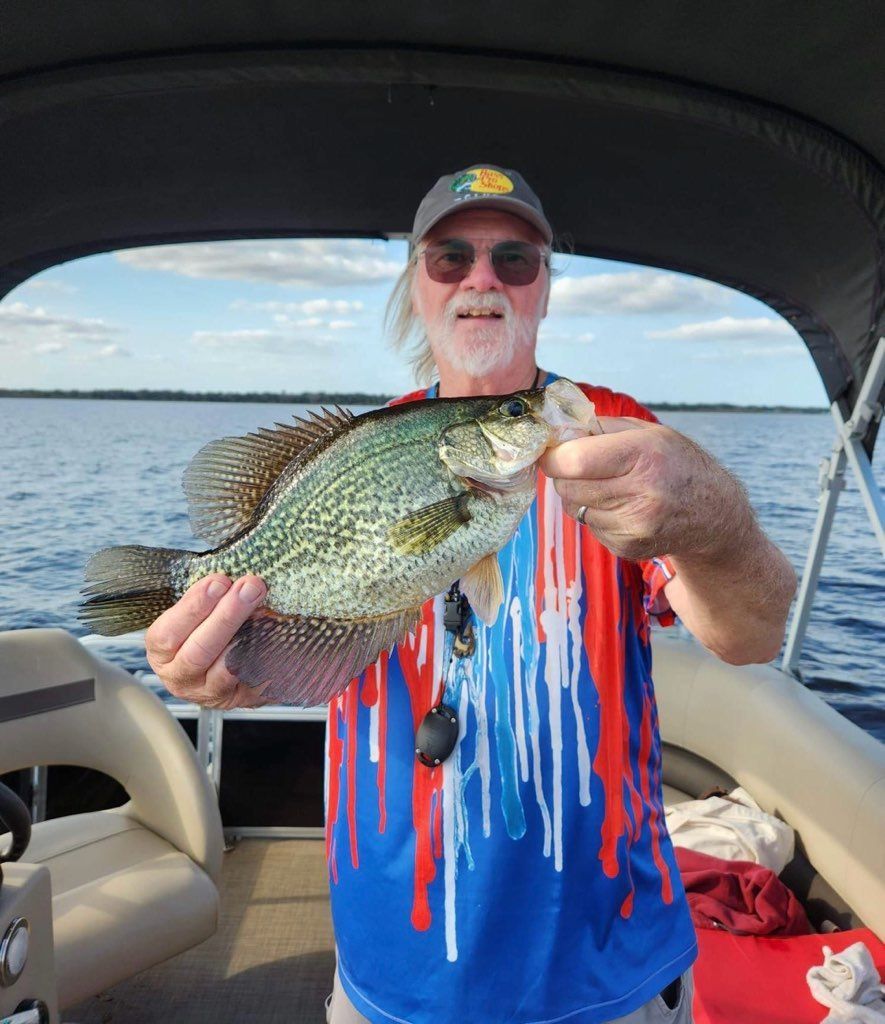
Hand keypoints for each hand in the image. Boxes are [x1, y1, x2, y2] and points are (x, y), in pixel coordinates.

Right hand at [145, 574, 271, 708]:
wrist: (226, 672)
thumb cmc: (205, 634)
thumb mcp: (194, 618)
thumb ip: (208, 600)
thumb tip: (234, 578)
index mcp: (163, 652)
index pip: (167, 633)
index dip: (193, 607)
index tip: (219, 581)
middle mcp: (181, 677)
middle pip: (199, 651)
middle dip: (227, 616)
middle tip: (250, 587)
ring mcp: (210, 692)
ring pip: (228, 668)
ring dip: (250, 635)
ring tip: (266, 608)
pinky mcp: (239, 698)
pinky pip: (254, 678)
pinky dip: (266, 654)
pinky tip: (277, 634)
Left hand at [538, 417, 750, 562]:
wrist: (712, 514)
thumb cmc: (676, 465)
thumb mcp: (649, 433)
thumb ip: (601, 428)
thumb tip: (557, 431)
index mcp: (644, 456)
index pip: (575, 461)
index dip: (554, 456)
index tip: (553, 451)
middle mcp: (640, 494)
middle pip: (567, 486)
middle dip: (565, 474)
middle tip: (582, 465)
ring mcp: (633, 526)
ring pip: (573, 507)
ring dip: (580, 495)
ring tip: (611, 486)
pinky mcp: (627, 547)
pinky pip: (588, 526)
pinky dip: (595, 514)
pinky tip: (621, 507)